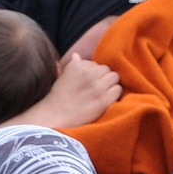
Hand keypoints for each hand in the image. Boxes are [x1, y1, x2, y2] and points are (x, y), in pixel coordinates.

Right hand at [0, 53, 121, 128]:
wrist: (55, 117)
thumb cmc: (58, 98)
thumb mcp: (62, 77)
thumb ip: (72, 65)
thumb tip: (77, 55)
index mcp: (77, 66)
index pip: (95, 64)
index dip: (93, 74)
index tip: (88, 83)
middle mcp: (88, 74)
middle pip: (106, 69)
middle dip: (103, 77)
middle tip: (97, 89)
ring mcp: (96, 87)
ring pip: (114, 77)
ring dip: (110, 85)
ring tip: (103, 94)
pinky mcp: (103, 100)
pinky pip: (118, 90)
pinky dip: (114, 94)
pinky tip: (106, 100)